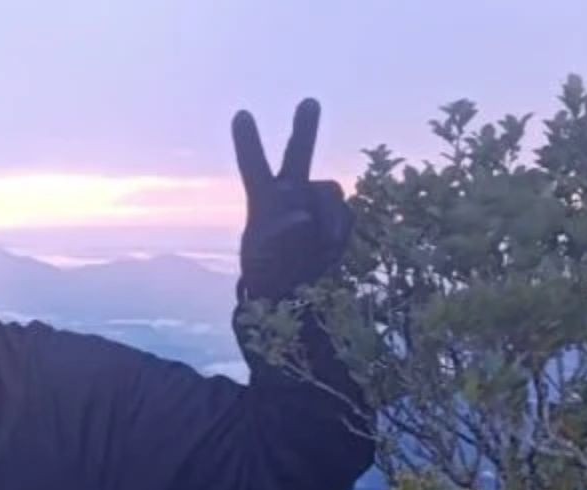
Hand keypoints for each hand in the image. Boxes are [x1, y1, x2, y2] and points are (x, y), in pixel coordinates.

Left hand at [232, 99, 352, 300]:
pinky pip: (345, 217)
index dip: (248, 142)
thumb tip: (302, 217)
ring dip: (327, 218)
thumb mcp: (263, 260)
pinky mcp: (338, 216)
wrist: (294, 290)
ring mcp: (316, 201)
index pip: (253, 166)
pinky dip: (337, 235)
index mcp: (263, 199)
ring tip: (315, 247)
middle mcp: (291, 192)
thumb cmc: (266, 272)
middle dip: (304, 128)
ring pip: (330, 193)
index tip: (240, 115)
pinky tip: (325, 251)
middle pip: (298, 153)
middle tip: (309, 102)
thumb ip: (279, 238)